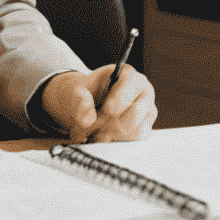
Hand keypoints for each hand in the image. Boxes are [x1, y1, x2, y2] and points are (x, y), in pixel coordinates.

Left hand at [41, 65, 155, 143]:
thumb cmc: (83, 95)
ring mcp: (145, 112)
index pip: (132, 85)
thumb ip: (78, 102)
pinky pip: (133, 143)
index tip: (106, 109)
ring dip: (113, 136)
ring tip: (97, 132)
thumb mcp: (74, 93)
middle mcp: (143, 92)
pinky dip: (115, 143)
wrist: (83, 108)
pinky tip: (104, 138)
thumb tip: (88, 119)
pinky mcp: (142, 129)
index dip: (119, 99)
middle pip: (136, 112)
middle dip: (112, 123)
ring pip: (136, 131)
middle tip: (97, 123)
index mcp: (128, 75)